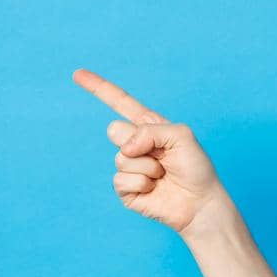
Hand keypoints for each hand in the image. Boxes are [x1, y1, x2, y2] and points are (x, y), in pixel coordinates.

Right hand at [72, 68, 224, 235]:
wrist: (200, 202)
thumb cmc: (196, 168)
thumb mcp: (181, 136)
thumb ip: (150, 131)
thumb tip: (125, 148)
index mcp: (148, 126)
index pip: (120, 102)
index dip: (98, 88)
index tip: (76, 73)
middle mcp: (135, 144)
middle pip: (114, 130)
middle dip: (140, 142)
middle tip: (162, 156)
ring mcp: (128, 166)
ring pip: (121, 158)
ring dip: (147, 167)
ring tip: (163, 174)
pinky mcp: (125, 189)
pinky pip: (121, 180)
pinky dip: (142, 184)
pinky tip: (155, 188)